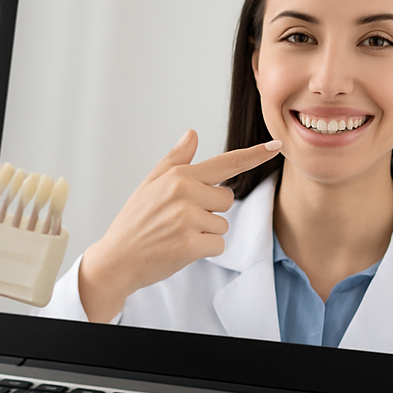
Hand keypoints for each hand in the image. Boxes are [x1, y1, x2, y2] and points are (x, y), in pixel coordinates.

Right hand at [77, 130, 280, 321]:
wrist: (116, 260)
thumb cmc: (134, 222)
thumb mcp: (150, 185)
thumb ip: (175, 160)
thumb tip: (192, 133)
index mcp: (178, 176)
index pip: (225, 163)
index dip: (253, 155)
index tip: (275, 146)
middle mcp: (184, 193)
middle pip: (227, 199)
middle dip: (211, 211)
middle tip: (180, 220)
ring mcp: (187, 219)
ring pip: (223, 224)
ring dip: (206, 233)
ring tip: (176, 235)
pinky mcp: (190, 244)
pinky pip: (218, 245)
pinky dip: (204, 250)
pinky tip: (179, 249)